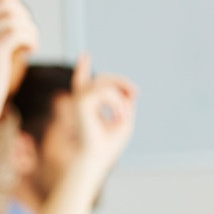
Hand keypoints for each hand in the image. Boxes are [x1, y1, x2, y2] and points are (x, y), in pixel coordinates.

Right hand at [70, 54, 137, 178]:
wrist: (95, 158)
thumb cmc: (107, 144)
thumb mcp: (123, 118)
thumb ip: (124, 101)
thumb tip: (124, 90)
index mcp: (87, 106)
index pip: (83, 83)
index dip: (82, 69)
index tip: (85, 55)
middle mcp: (80, 101)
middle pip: (102, 79)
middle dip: (121, 82)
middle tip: (135, 94)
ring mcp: (78, 101)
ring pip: (103, 83)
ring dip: (119, 98)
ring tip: (122, 115)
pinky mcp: (80, 103)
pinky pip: (104, 92)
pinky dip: (115, 103)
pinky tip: (118, 116)